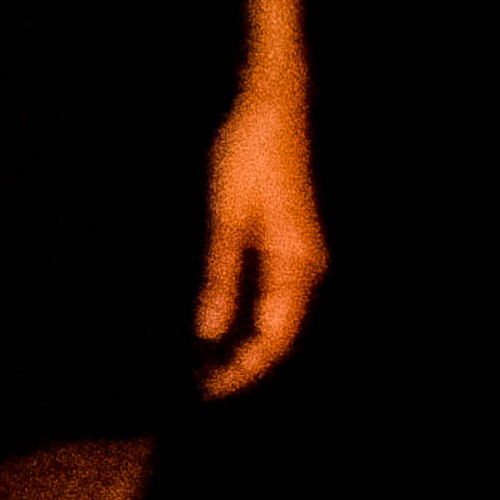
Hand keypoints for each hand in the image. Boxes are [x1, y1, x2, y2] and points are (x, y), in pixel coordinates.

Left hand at [195, 75, 324, 397]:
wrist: (271, 105)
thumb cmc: (246, 155)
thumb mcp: (226, 214)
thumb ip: (219, 274)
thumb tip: (208, 333)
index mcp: (297, 268)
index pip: (272, 340)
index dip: (240, 371)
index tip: (204, 394)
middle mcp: (306, 271)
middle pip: (276, 335)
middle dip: (239, 364)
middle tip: (192, 388)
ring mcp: (298, 259)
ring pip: (272, 318)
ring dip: (239, 343)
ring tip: (196, 365)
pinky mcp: (285, 245)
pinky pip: (267, 295)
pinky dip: (241, 315)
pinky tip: (213, 324)